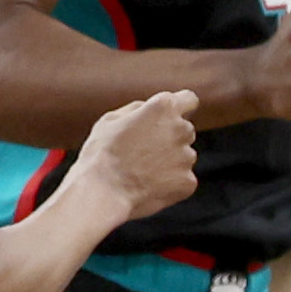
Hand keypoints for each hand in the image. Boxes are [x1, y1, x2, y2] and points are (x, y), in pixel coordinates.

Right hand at [78, 87, 204, 223]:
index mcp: (163, 107)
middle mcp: (181, 128)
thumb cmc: (101, 154)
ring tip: (142, 172)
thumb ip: (138, 109)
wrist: (103, 193)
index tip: (171, 117)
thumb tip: (150, 109)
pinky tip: (148, 187)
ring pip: (184, 156)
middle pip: (185, 130)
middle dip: (170, 137)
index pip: (189, 99)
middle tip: (143, 152)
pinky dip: (170, 183)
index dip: (180, 107)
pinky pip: (182, 179)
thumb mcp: (111, 119)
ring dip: (170, 161)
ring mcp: (187, 157)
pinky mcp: (188, 182)